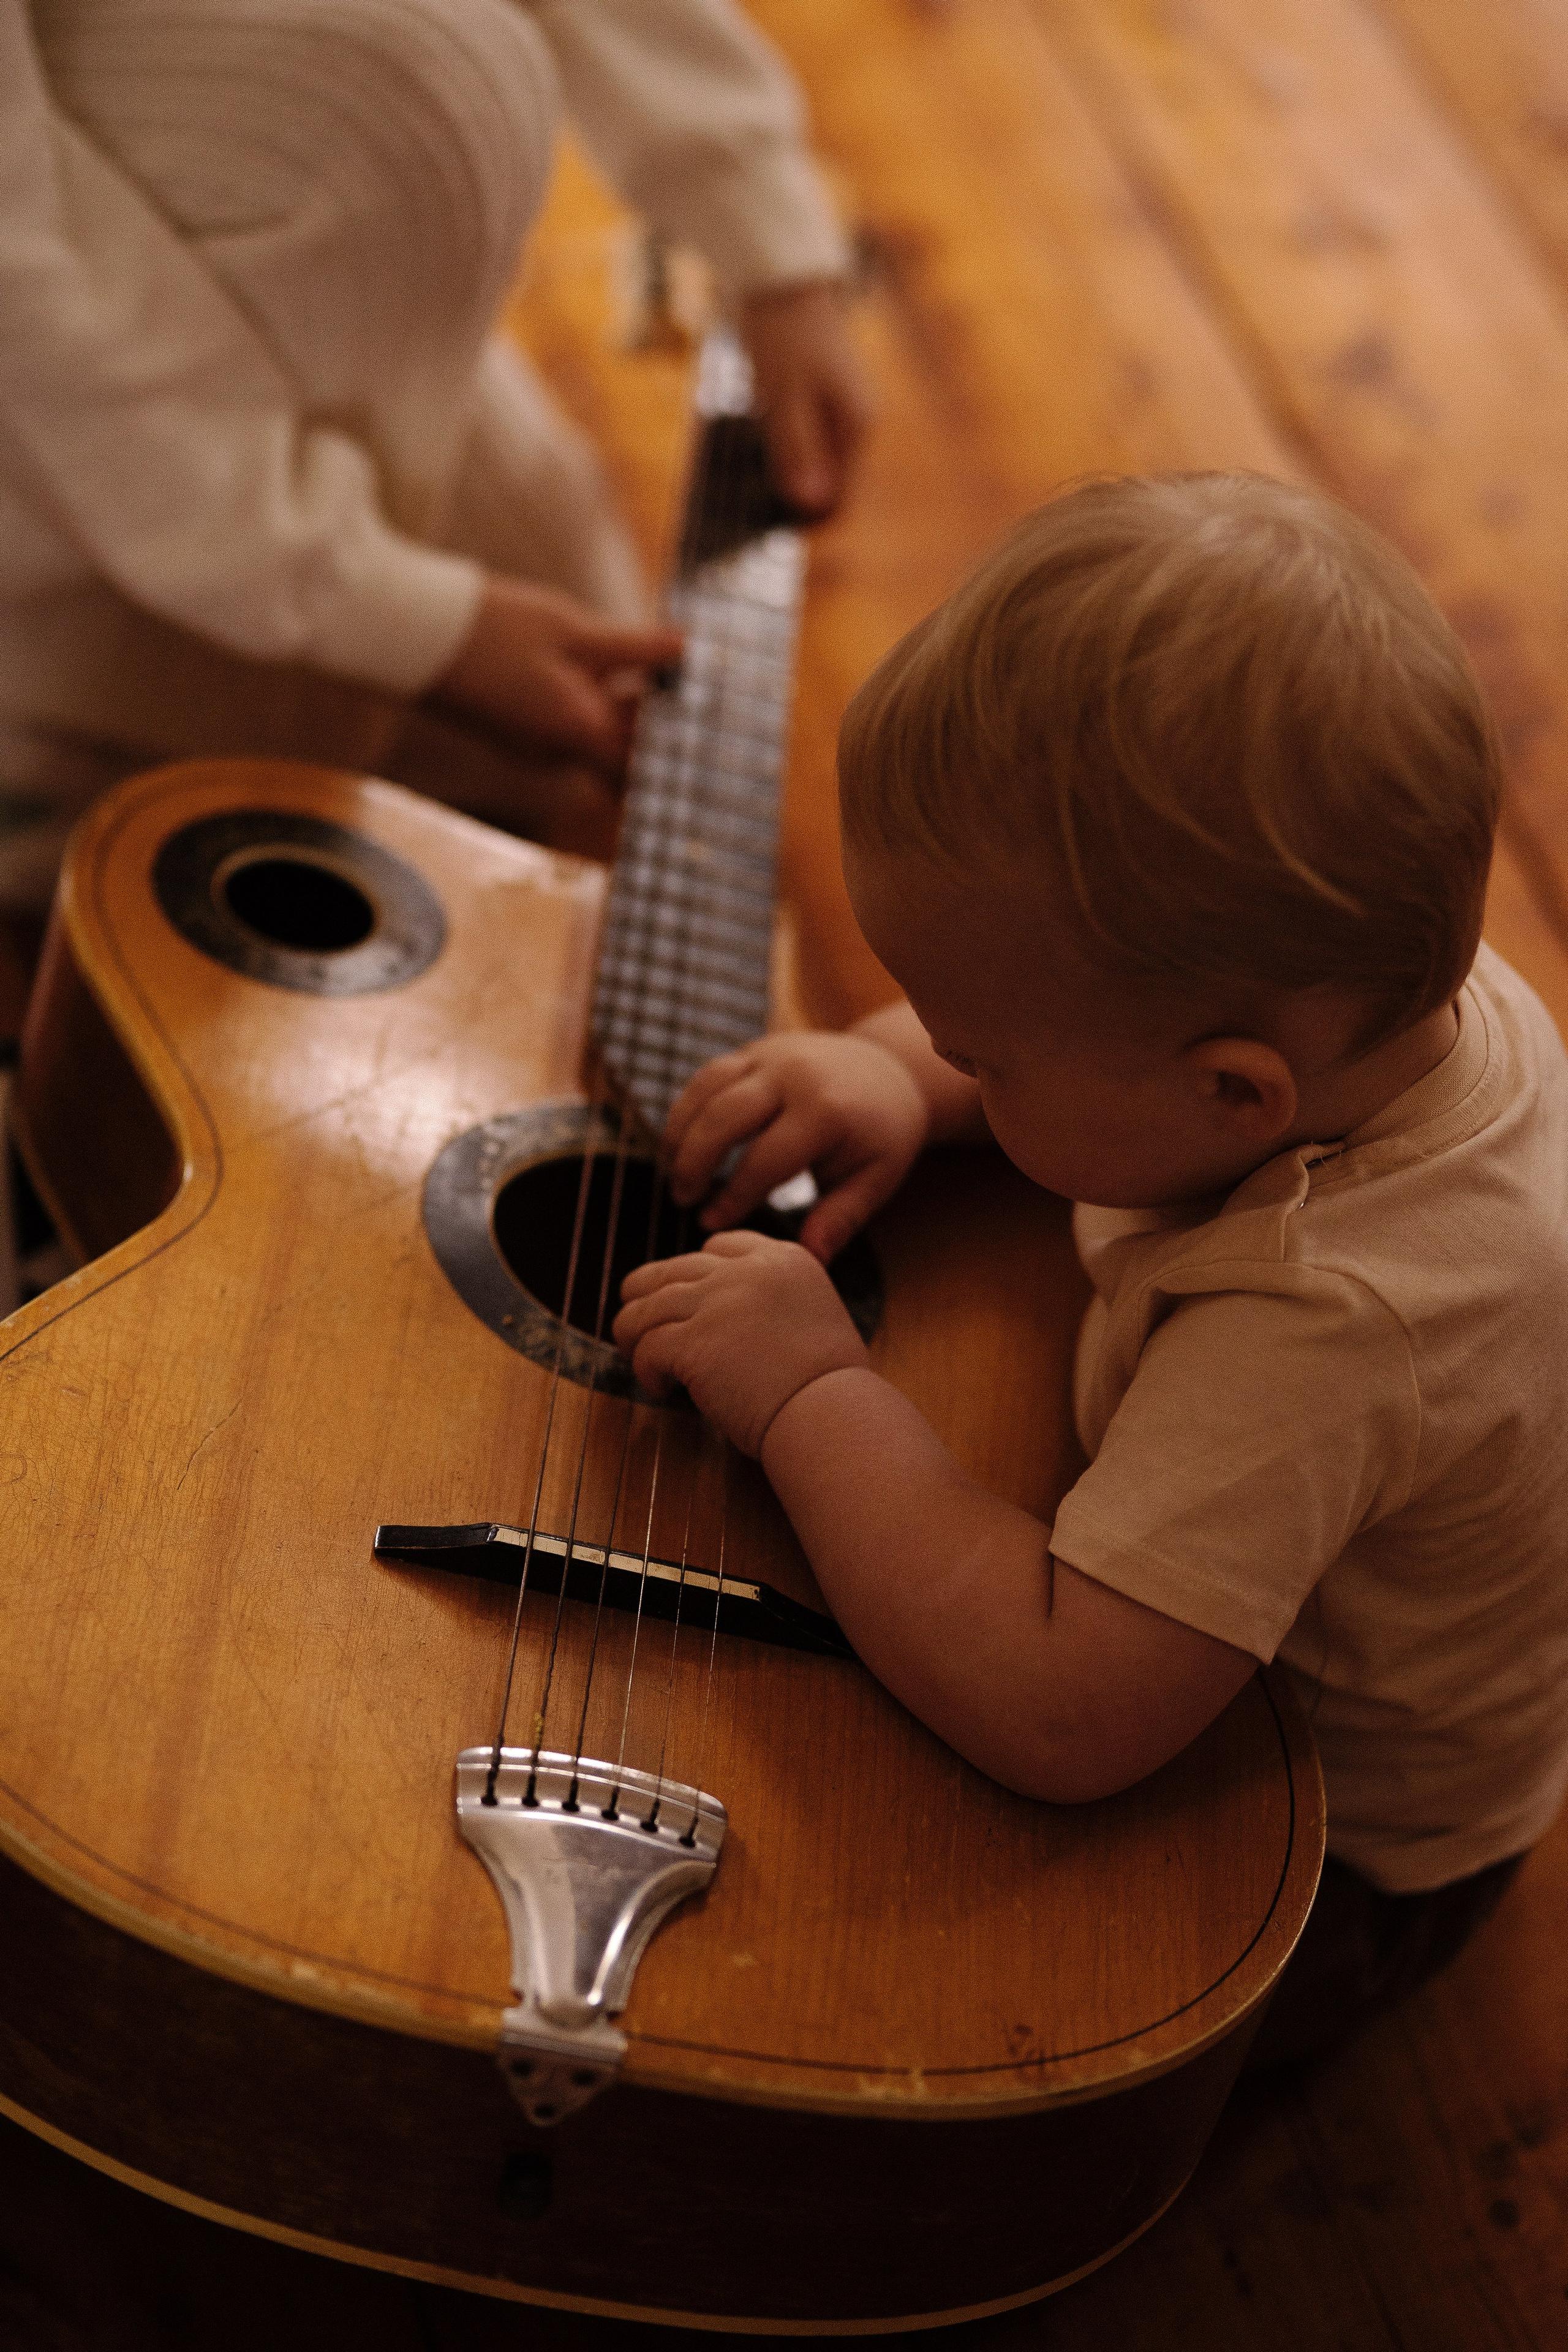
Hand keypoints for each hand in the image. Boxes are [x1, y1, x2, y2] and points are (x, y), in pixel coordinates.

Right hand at [431, 576, 682, 770]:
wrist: (407, 633)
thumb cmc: (488, 628)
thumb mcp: (571, 628)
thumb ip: (632, 647)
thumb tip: (685, 648)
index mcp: (578, 734)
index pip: (645, 768)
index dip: (678, 750)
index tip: (708, 718)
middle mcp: (556, 753)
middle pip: (623, 754)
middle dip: (655, 722)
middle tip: (690, 676)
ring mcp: (531, 745)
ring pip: (595, 737)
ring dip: (624, 707)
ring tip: (659, 661)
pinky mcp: (513, 730)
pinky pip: (566, 725)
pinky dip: (592, 700)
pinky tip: (606, 660)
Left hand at [614, 1230, 868, 1454]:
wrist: (832, 1415)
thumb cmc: (829, 1387)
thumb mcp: (813, 1315)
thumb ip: (771, 1301)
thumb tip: (725, 1320)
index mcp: (783, 1258)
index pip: (718, 1247)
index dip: (694, 1276)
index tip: (691, 1307)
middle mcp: (747, 1270)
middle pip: (668, 1270)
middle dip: (648, 1301)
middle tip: (644, 1332)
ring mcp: (717, 1301)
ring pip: (643, 1307)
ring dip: (635, 1336)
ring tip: (643, 1361)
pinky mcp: (693, 1340)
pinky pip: (646, 1345)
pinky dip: (645, 1369)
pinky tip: (662, 1388)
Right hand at [665, 1032, 929, 1260]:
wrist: (889, 1069)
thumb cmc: (881, 1133)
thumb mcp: (875, 1178)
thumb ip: (841, 1218)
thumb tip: (811, 1258)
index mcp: (826, 1110)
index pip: (765, 1159)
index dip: (734, 1196)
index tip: (711, 1223)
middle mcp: (793, 1074)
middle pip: (724, 1116)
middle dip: (695, 1161)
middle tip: (682, 1199)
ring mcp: (770, 1055)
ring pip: (707, 1089)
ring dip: (680, 1133)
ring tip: (673, 1174)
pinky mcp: (754, 1049)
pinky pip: (708, 1075)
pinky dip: (687, 1108)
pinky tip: (680, 1143)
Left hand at [741, 282, 873, 516]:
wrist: (780, 272)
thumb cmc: (780, 331)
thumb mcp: (783, 397)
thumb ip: (798, 452)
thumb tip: (812, 506)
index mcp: (855, 426)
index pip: (841, 499)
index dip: (805, 521)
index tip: (765, 528)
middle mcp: (854, 421)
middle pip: (827, 485)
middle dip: (792, 502)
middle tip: (747, 509)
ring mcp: (839, 407)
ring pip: (814, 464)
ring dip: (783, 479)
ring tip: (746, 482)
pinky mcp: (820, 395)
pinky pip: (804, 440)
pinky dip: (780, 452)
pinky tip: (753, 449)